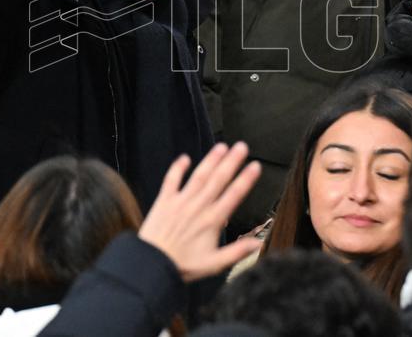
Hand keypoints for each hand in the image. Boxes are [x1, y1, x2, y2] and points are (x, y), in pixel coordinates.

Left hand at [139, 142, 261, 282]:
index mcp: (212, 221)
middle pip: (218, 180)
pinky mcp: (164, 201)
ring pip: (199, 176)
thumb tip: (259, 244)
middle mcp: (198, 207)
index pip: (233, 195)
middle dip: (231, 162)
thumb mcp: (214, 264)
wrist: (152, 264)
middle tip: (242, 146)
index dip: (246, 179)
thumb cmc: (183, 266)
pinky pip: (171, 180)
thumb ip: (237, 252)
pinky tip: (185, 157)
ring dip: (210, 160)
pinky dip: (177, 168)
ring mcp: (181, 202)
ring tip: (222, 146)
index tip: (255, 166)